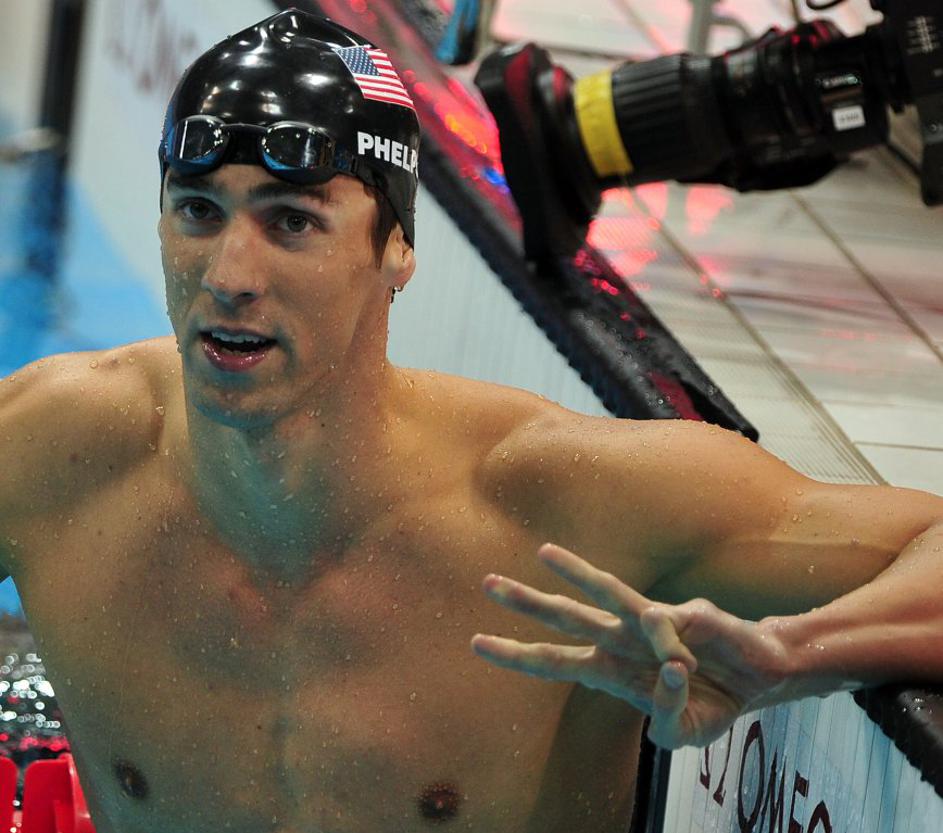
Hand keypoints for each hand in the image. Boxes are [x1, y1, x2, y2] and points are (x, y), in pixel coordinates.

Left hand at [470, 543, 787, 748]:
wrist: (761, 677)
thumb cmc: (714, 701)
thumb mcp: (683, 733)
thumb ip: (665, 720)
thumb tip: (665, 675)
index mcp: (613, 670)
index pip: (555, 661)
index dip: (518, 654)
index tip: (478, 645)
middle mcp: (623, 641)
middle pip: (566, 619)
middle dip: (526, 603)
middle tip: (486, 582)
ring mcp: (651, 624)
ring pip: (605, 594)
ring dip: (573, 573)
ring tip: (543, 552)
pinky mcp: (685, 615)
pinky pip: (665, 628)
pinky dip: (668, 647)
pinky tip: (683, 667)